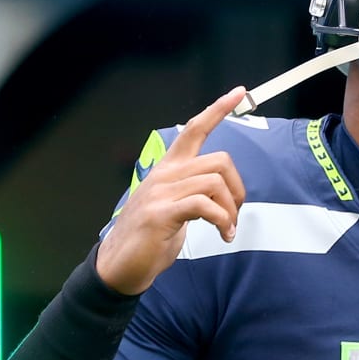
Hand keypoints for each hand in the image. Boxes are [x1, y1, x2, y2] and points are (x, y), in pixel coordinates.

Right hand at [95, 87, 248, 294]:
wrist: (119, 266)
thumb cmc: (149, 239)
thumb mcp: (174, 208)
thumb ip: (193, 192)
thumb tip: (222, 193)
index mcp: (168, 169)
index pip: (194, 129)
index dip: (218, 109)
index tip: (239, 92)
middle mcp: (164, 175)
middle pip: (219, 161)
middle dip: (238, 189)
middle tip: (234, 215)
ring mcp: (160, 193)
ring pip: (214, 183)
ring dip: (231, 210)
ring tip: (227, 230)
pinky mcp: (161, 214)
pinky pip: (204, 205)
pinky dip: (221, 220)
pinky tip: (222, 235)